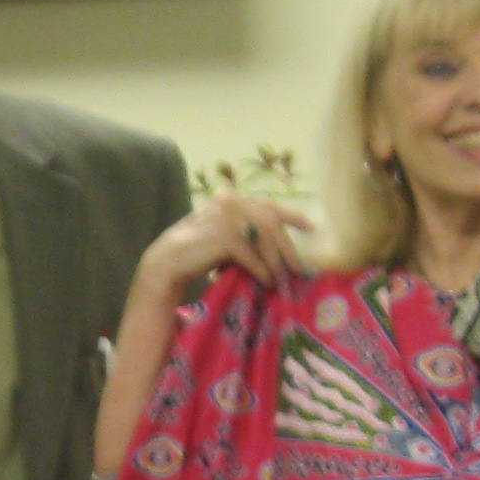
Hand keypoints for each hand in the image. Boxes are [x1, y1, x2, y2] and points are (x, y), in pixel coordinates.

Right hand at [136, 192, 305, 305]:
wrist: (168, 261)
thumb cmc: (198, 251)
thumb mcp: (225, 234)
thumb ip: (247, 231)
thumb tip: (278, 248)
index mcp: (231, 198)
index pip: (268, 204)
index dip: (292, 215)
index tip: (310, 227)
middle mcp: (230, 202)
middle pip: (271, 222)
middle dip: (288, 247)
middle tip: (299, 267)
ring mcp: (226, 217)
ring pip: (265, 239)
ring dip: (277, 261)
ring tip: (283, 279)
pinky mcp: (223, 237)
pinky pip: (252, 256)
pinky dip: (262, 270)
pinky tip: (267, 281)